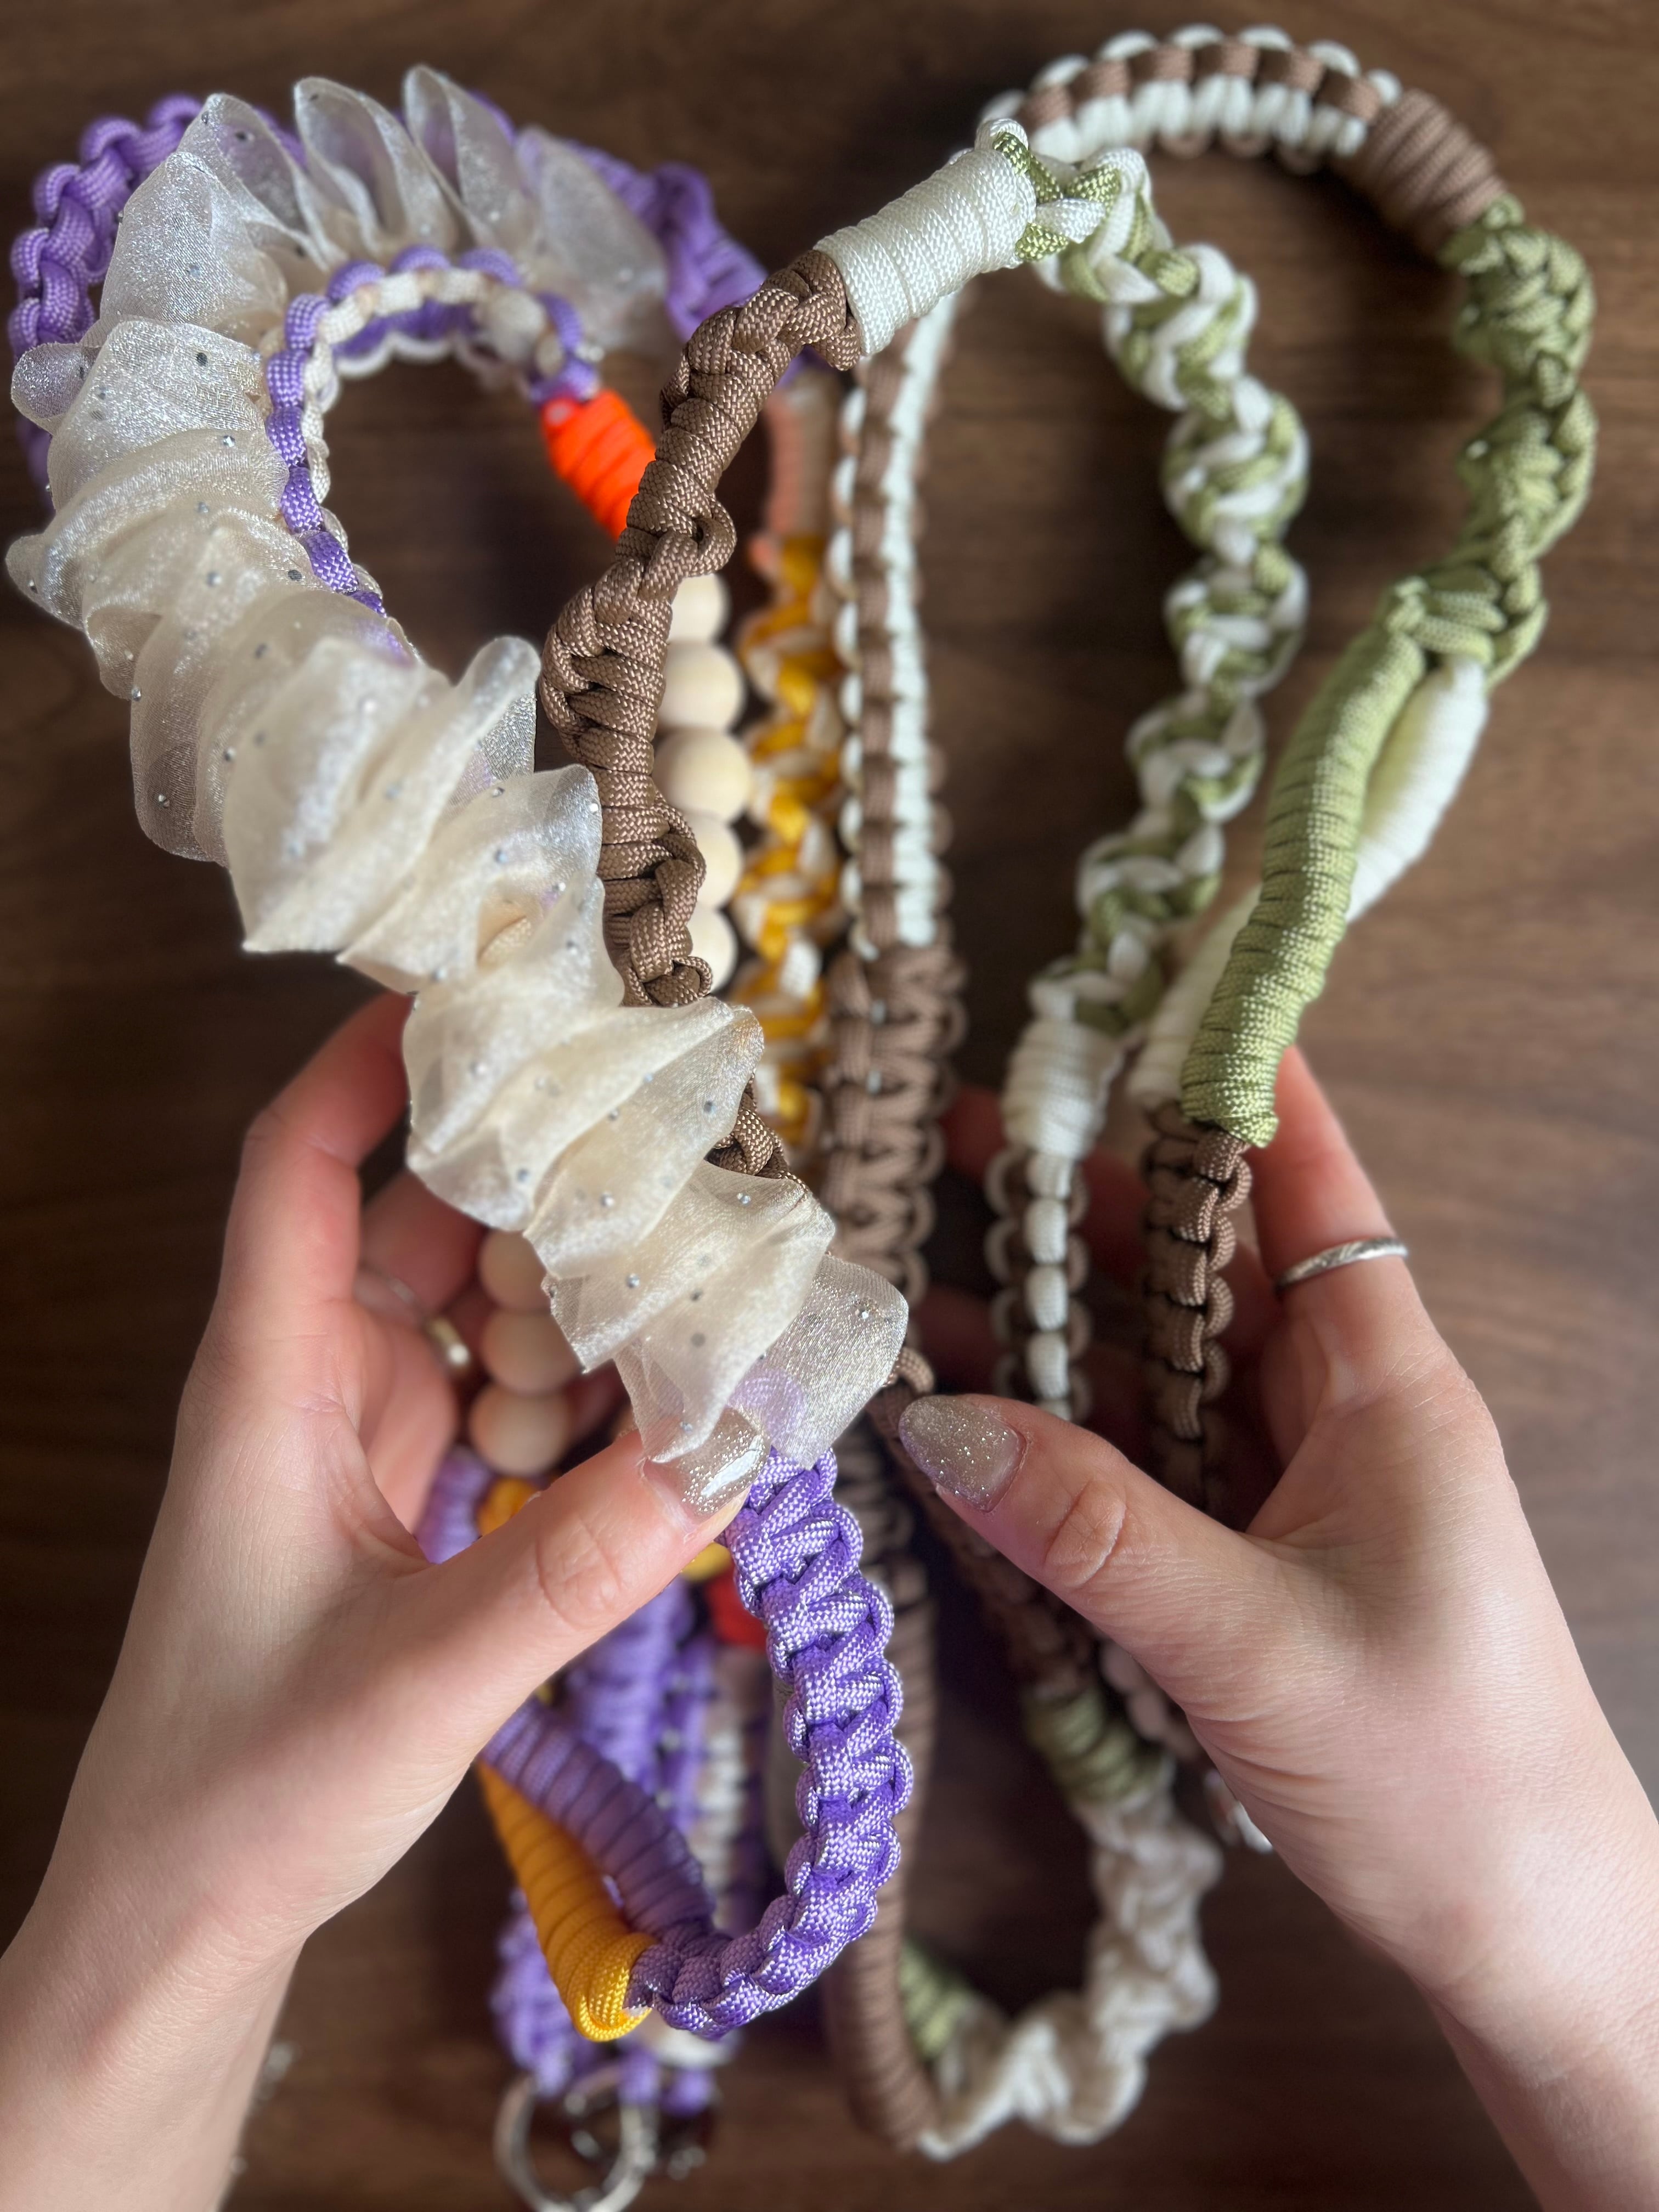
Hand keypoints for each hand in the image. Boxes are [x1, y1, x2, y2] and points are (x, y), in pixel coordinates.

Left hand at [0, 996, 742, 2211]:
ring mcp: (357, 1444)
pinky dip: (569, 1387)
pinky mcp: (401, 1503)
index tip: (473, 990)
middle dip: (529, 1182)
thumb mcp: (424, 1676)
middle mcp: (310, 1388)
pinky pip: (496, 1398)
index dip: (367, 1062)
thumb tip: (730, 1449)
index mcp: (269, 1384)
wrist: (182, 1915)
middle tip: (665, 1152)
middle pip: (418, 1220)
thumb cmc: (248, 1788)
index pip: (298, 1166)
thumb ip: (577, 1567)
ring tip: (686, 1278)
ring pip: (470, 1311)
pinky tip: (650, 1403)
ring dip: (565, 1294)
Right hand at [903, 1051, 1658, 2211]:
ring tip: (935, 1273)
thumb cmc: (1437, 1774)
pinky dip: (1070, 1432)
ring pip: (1166, 1362)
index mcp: (1383, 1385)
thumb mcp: (1252, 1641)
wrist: (1523, 1933)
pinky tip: (980, 1414)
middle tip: (961, 1142)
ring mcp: (1295, 1484)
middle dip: (1092, 1201)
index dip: (1237, 1087)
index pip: (1310, 1189)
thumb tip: (940, 1421)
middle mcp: (1340, 1410)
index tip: (1145, 997)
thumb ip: (1093, 1529)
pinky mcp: (1256, 1553)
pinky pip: (1151, 1459)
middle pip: (1208, 1264)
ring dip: (1063, 1322)